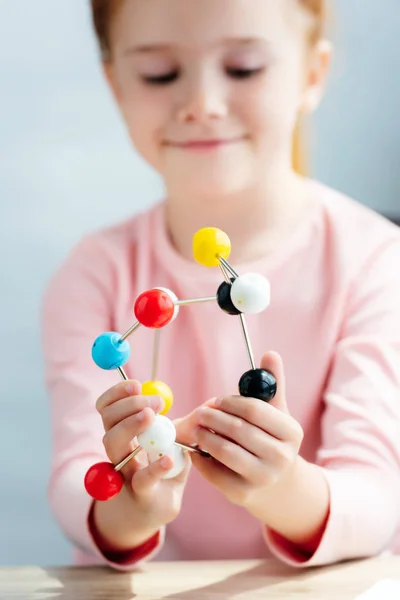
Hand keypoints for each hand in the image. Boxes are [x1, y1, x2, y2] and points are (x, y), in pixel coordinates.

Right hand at [96, 379, 190, 526]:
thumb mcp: (174, 444)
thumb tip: (212, 403)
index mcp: (122, 432)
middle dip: (128, 406)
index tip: (136, 384)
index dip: (116, 393)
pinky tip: (167, 459)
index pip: (107, 406)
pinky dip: (155, 468)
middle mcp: (118, 450)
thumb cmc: (162, 471)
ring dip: (130, 426)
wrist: (153, 511)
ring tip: (150, 417)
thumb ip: (188, 425)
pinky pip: (143, 479)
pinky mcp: (142, 494)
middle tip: (152, 403)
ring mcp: (125, 472)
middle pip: (108, 421)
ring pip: (114, 444)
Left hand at [186, 352, 303, 507]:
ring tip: (197, 428)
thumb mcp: (277, 413)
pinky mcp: (243, 494)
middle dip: (213, 417)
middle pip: (237, 430)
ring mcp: (263, 478)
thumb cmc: (273, 440)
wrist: (278, 486)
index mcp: (291, 432)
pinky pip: (214, 472)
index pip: (254, 410)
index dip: (230, 402)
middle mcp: (281, 457)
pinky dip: (201, 458)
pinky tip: (196, 449)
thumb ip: (272, 383)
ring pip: (224, 451)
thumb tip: (270, 353)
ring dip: (205, 436)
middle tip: (200, 412)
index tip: (217, 399)